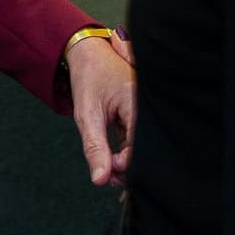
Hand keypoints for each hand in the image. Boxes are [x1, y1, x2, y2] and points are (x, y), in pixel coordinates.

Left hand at [67, 28, 134, 185]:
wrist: (88, 54)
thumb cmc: (88, 78)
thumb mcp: (87, 114)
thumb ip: (94, 147)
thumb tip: (100, 180)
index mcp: (137, 102)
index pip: (140, 145)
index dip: (126, 164)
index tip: (108, 171)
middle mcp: (147, 107)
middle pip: (143, 147)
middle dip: (126, 165)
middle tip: (107, 176)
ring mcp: (144, 110)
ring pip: (140, 145)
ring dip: (125, 160)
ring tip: (107, 167)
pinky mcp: (140, 114)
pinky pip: (136, 139)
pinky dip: (125, 150)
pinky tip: (113, 158)